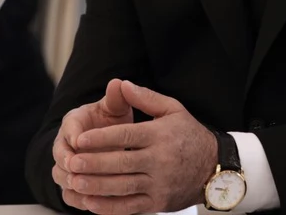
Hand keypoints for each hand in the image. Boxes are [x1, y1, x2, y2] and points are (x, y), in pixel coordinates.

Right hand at [51, 79, 132, 204]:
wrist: (108, 139)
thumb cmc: (111, 121)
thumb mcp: (115, 108)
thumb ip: (116, 98)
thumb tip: (118, 82)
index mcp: (74, 122)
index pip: (68, 128)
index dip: (72, 135)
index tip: (80, 141)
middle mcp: (65, 143)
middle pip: (59, 155)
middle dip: (68, 161)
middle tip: (77, 167)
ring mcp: (66, 165)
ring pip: (61, 176)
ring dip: (71, 182)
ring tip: (83, 186)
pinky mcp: (71, 183)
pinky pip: (69, 194)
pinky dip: (77, 199)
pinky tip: (90, 202)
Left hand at [60, 79, 217, 214]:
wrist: (214, 168)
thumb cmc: (189, 135)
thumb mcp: (173, 109)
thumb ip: (146, 97)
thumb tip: (121, 84)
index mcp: (160, 135)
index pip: (126, 136)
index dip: (101, 138)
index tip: (79, 139)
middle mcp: (160, 161)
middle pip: (121, 163)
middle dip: (94, 163)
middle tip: (72, 162)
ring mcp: (159, 184)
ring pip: (123, 187)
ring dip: (97, 186)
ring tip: (75, 183)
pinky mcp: (158, 203)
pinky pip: (129, 207)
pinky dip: (109, 207)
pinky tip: (90, 203)